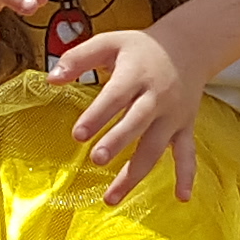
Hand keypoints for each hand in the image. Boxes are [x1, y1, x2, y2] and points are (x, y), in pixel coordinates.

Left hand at [57, 24, 210, 201]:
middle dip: (118, 142)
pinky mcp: (184, 127)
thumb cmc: (141, 48)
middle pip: (137, 122)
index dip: (97, 115)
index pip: (115, 96)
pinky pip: (187, 153)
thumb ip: (79, 58)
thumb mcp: (110, 42)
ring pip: (156, 147)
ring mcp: (173, 115)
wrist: (188, 47)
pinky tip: (182, 197)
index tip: (78, 135)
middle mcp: (156, 97)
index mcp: (136, 74)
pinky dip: (186, 175)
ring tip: (110, 197)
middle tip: (96, 159)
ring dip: (135, 174)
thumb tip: (51, 79)